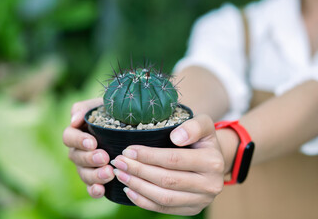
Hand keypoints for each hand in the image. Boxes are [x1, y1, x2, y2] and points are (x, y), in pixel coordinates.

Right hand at [63, 98, 113, 197]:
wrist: (130, 125)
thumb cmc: (111, 113)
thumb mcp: (99, 106)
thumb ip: (84, 109)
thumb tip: (74, 120)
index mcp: (76, 133)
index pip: (69, 137)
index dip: (79, 141)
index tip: (93, 142)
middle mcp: (78, 152)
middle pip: (77, 157)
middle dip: (90, 158)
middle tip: (104, 157)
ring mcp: (86, 167)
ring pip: (84, 174)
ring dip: (95, 175)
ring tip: (109, 173)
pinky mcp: (96, 179)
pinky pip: (91, 188)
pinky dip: (94, 190)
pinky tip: (101, 190)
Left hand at [111, 114, 225, 214]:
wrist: (214, 160)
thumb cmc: (202, 139)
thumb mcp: (203, 124)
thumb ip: (193, 126)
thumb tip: (176, 137)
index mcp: (213, 162)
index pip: (174, 160)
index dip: (148, 156)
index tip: (128, 150)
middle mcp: (210, 185)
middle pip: (167, 180)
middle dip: (138, 171)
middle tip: (119, 162)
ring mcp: (201, 201)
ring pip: (164, 197)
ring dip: (138, 186)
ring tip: (120, 174)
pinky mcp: (192, 210)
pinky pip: (164, 208)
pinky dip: (143, 201)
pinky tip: (129, 189)